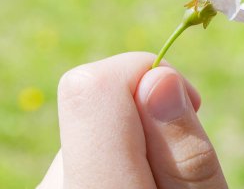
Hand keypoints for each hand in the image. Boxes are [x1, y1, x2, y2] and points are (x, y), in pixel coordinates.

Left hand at [38, 52, 227, 187]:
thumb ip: (183, 149)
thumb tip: (159, 76)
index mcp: (97, 188)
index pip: (92, 86)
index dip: (146, 73)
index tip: (188, 104)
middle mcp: (57, 187)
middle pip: (98, 104)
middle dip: (150, 117)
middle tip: (181, 164)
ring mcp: (48, 188)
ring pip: (94, 129)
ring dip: (137, 143)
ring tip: (163, 184)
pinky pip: (84, 153)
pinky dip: (119, 161)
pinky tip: (136, 186)